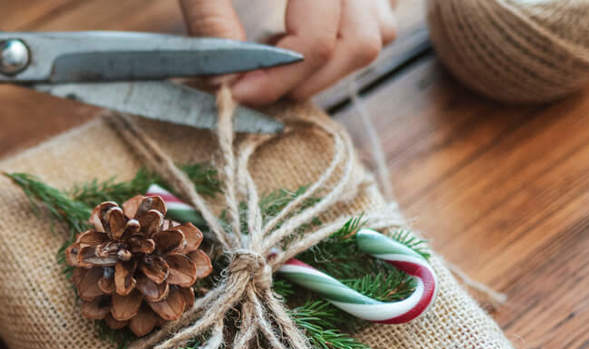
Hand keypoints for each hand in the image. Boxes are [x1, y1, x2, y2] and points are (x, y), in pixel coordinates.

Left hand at [178, 0, 397, 104]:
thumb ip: (209, 16)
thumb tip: (223, 77)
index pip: (316, 39)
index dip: (277, 77)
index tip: (236, 92)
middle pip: (357, 44)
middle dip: (305, 79)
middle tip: (254, 88)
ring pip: (375, 35)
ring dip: (330, 64)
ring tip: (277, 66)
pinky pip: (379, 19)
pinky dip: (344, 42)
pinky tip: (299, 41)